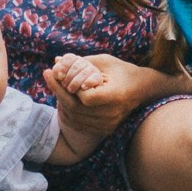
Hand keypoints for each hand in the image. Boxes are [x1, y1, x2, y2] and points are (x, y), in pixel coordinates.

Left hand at [41, 52, 156, 138]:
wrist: (143, 90)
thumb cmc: (123, 71)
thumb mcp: (105, 62)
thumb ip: (81, 62)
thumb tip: (56, 60)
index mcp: (116, 96)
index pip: (86, 97)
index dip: (72, 86)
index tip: (61, 73)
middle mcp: (112, 114)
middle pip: (76, 108)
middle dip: (57, 90)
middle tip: (48, 74)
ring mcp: (108, 125)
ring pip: (74, 118)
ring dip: (60, 101)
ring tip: (54, 85)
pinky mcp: (104, 130)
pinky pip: (79, 124)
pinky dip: (67, 112)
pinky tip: (63, 99)